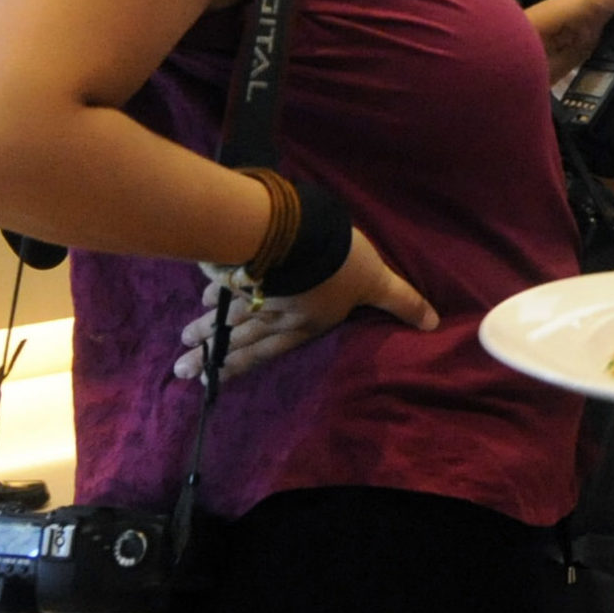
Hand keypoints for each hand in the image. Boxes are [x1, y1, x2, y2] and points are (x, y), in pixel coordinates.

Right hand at [175, 228, 436, 381]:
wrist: (299, 232)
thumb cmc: (340, 262)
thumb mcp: (377, 281)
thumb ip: (401, 301)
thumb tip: (434, 323)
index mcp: (302, 323)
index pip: (269, 351)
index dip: (242, 365)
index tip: (215, 380)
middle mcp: (272, 314)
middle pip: (238, 340)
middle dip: (212, 357)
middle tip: (180, 372)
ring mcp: (252, 291)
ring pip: (224, 315)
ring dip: (204, 331)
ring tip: (180, 348)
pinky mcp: (241, 265)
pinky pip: (224, 282)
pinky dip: (213, 292)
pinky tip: (201, 298)